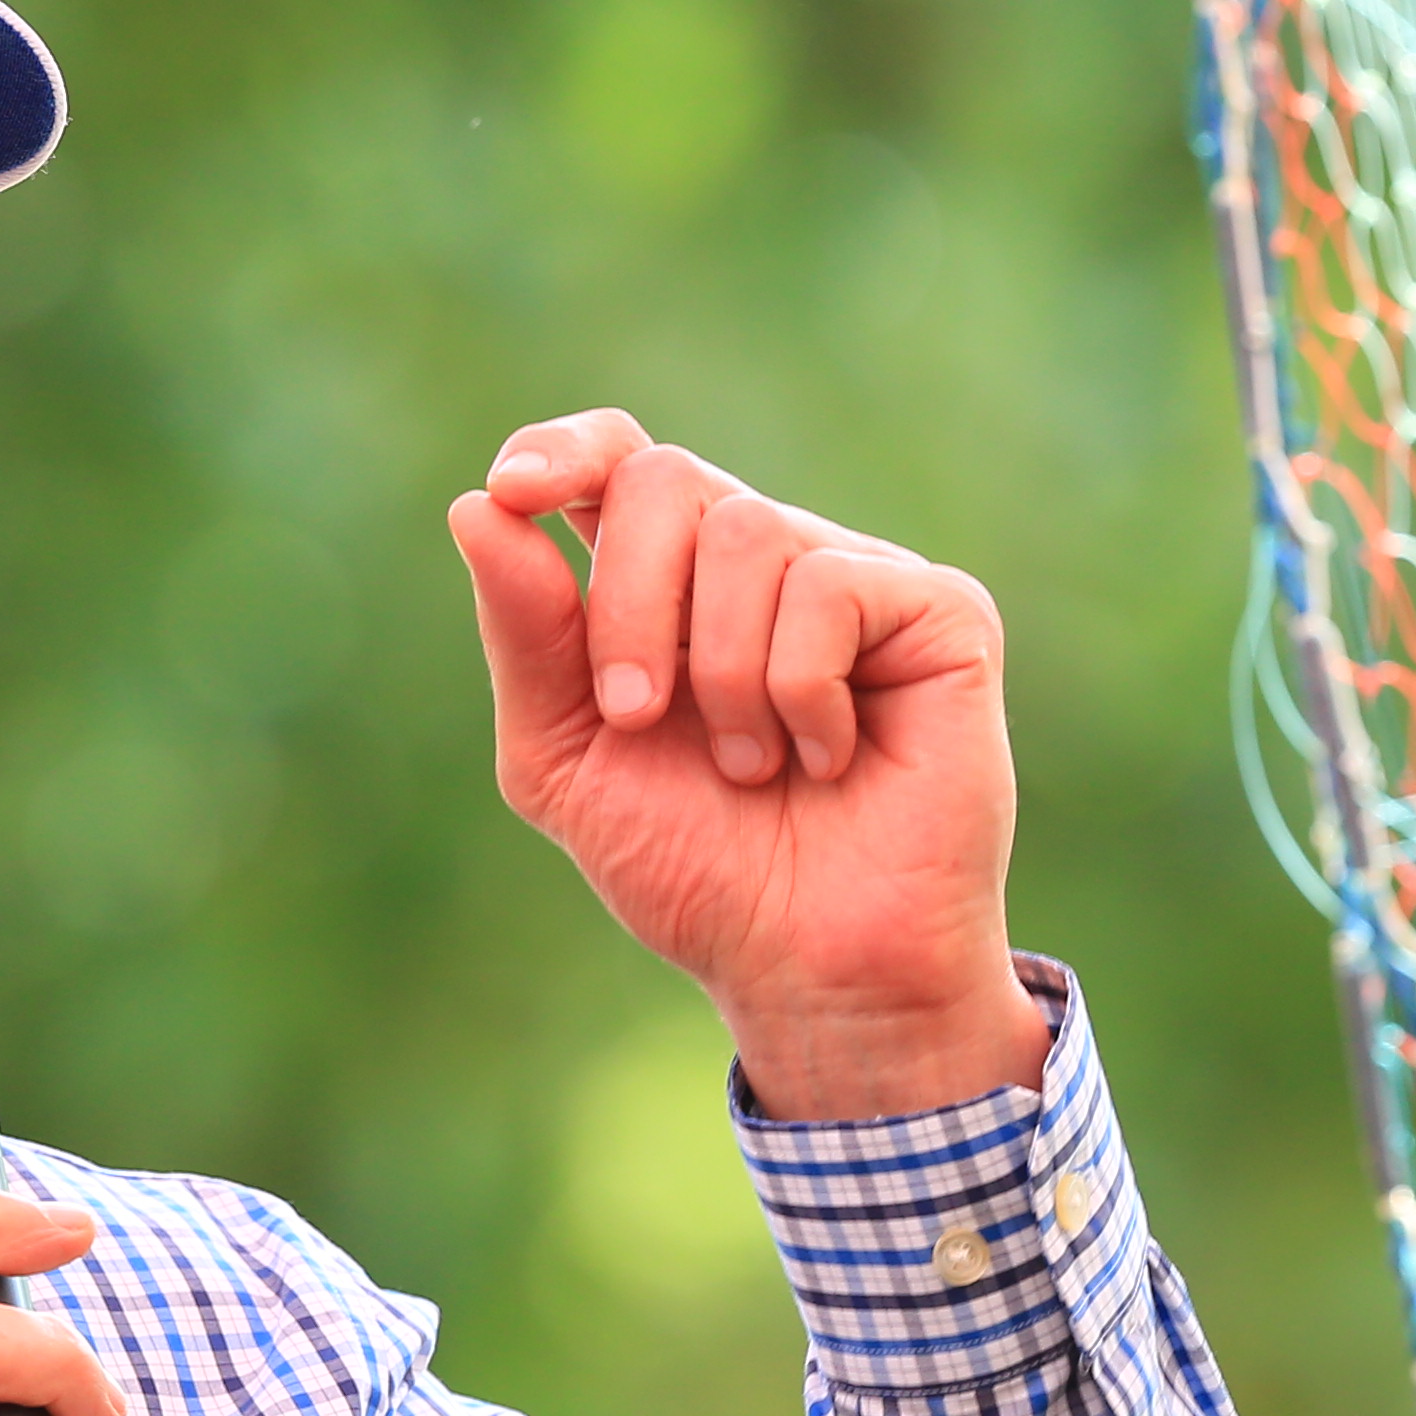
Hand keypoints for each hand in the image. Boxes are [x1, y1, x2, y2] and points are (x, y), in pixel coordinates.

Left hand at [447, 411, 1049, 1119]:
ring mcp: (853, 576)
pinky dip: (800, 692)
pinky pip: (829, 587)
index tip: (518, 491)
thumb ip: (526, 636)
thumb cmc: (697, 868)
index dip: (566, 451)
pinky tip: (826, 757)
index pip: (617, 455)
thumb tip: (477, 507)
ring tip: (750, 765)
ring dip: (720, 676)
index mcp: (667, 583)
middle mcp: (760, 559)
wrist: (806, 964)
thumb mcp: (567, 759)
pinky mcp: (938, 611)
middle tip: (636, 716)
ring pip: (746, 531)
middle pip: (663, 479)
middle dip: (625, 607)